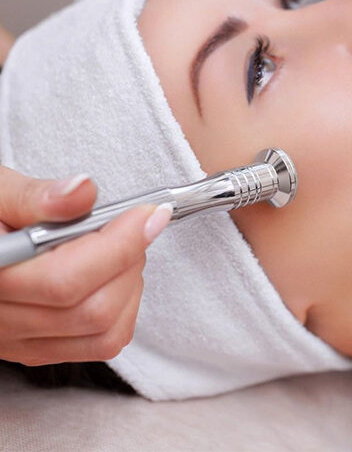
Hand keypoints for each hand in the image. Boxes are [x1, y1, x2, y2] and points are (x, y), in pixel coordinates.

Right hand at [0, 166, 170, 365]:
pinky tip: (113, 272)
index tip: (149, 215)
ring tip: (119, 246)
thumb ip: (36, 197)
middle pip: (94, 310)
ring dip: (130, 284)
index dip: (120, 245)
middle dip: (129, 261)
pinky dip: (125, 305)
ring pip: (105, 332)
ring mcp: (22, 341)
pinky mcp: (42, 347)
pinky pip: (103, 342)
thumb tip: (82, 193)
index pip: (66, 280)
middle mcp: (2, 322)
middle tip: (131, 224)